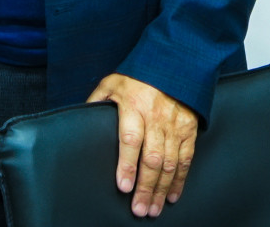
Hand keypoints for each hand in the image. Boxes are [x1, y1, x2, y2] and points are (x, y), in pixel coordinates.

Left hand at [87, 73, 197, 216]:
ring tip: (153, 208)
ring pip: (170, 163)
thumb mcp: (112, 82)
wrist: (174, 60)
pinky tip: (172, 195)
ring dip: (161, 189)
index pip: (130, 140)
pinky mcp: (188, 129)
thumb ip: (97, 102)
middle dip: (145, 187)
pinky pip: (186, 158)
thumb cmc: (138, 74)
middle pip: (151, 158)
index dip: (127, 165)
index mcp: (134, 106)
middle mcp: (156, 118)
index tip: (123, 186)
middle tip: (139, 209)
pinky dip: (180, 179)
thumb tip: (81, 120)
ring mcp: (174, 125)